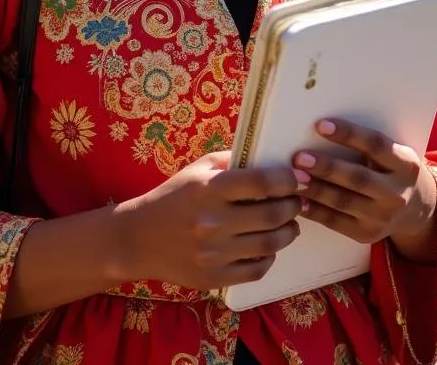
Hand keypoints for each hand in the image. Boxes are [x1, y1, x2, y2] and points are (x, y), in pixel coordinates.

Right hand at [119, 150, 303, 290]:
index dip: (287, 179)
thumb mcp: (198, 169)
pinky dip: (271, 256)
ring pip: (270, 244)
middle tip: (297, 201)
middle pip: (272, 215)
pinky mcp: (214, 277)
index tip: (298, 179)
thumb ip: (232, 160)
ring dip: (289, 232)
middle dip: (293, 206)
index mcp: (208, 189)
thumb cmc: (174, 196)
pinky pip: (257, 269)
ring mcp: (214, 253)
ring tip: (290, 223)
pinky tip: (269, 245)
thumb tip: (272, 158)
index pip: (262, 182)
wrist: (139, 238)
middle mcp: (212, 222)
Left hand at [294, 120, 436, 248]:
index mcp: (405, 164)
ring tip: (294, 177)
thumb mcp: (391, 154)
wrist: (414, 210)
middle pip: (358, 178)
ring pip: (343, 202)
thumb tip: (320, 129)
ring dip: (315, 189)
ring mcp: (383, 217)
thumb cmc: (390, 170)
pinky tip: (298, 200)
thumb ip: (366, 144)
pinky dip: (315, 210)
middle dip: (326, 167)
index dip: (349, 134)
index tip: (320, 125)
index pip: (376, 145)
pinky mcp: (367, 234)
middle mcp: (397, 193)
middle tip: (299, 158)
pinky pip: (336, 222)